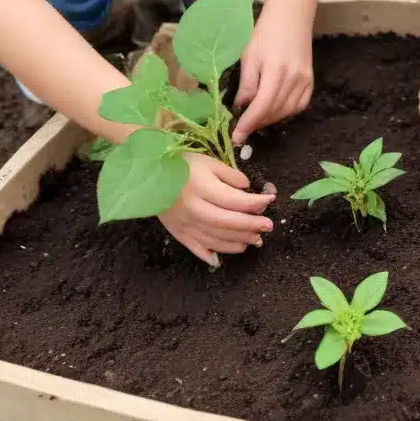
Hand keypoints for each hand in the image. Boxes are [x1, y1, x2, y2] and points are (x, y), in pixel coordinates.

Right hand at [159, 153, 276, 266]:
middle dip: (251, 226)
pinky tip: (221, 258)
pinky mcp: (177, 233)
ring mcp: (185, 224)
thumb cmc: (182, 165)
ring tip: (254, 239)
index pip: (235, 200)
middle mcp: (194, 209)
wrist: (149, 175)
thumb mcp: (209, 162)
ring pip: (215, 239)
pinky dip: (211, 254)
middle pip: (227, 222)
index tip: (270, 200)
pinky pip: (196, 248)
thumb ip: (230, 175)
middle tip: (268, 227)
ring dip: (237, 241)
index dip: (255, 202)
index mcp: (202, 188)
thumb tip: (248, 189)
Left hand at [232, 2, 313, 143]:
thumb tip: (240, 108)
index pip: (261, 106)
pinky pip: (299, 105)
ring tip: (255, 120)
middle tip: (241, 128)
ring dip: (270, 120)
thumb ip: (247, 83)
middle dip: (257, 123)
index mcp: (276, 70)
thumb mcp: (249, 55)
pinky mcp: (311, 80)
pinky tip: (274, 111)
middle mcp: (294, 78)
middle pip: (274, 111)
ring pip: (287, 111)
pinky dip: (285, 113)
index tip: (236, 138)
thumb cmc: (265, 32)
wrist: (291, 16)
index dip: (248, 124)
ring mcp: (306, 80)